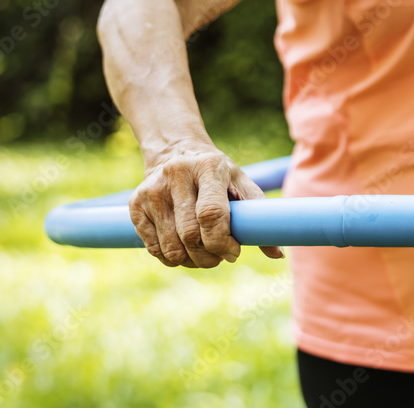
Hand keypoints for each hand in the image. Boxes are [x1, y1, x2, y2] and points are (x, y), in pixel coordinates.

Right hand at [129, 144, 284, 267]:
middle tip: (219, 258)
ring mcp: (152, 189)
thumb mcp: (241, 184)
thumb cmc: (217, 175)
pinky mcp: (135, 204)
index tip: (234, 252)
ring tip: (203, 256)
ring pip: (171, 247)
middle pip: (190, 235)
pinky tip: (183, 250)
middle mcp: (176, 175)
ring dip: (190, 261)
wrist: (175, 152)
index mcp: (208, 167)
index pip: (211, 214)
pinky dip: (171, 258)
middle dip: (209, 257)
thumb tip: (278, 254)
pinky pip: (153, 248)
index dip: (222, 242)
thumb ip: (259, 215)